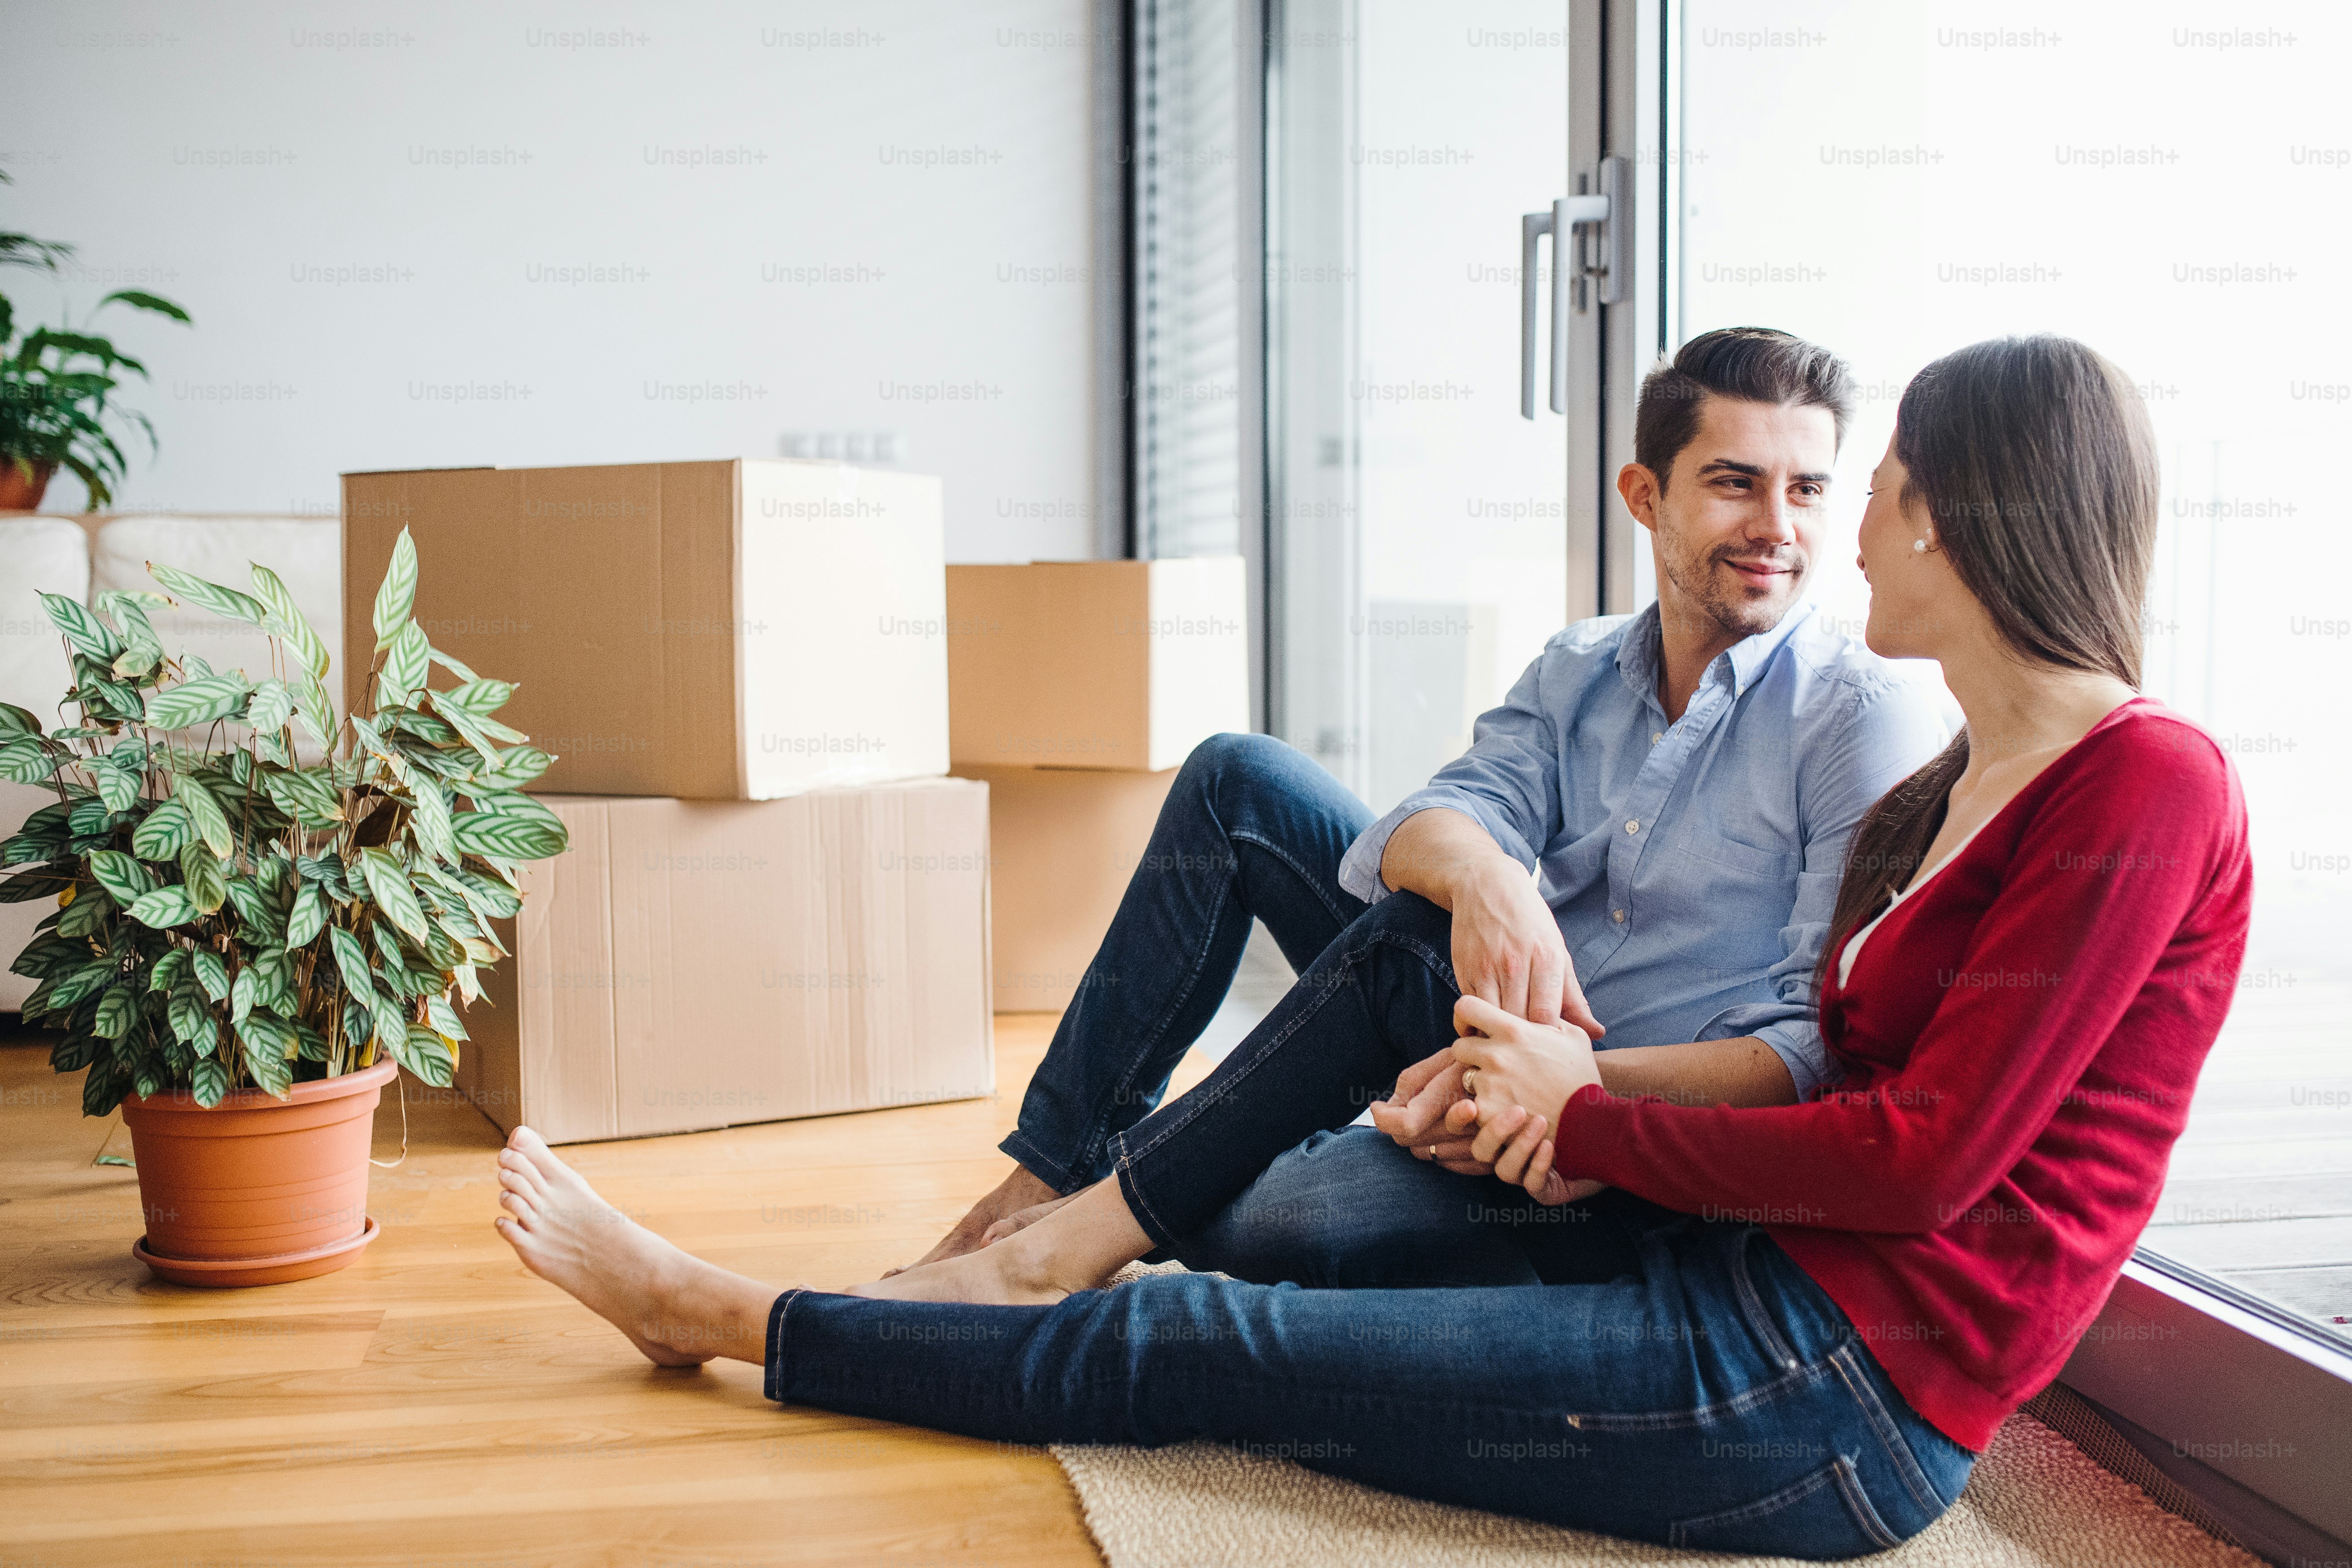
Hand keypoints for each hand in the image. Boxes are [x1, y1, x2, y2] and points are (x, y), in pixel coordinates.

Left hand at [1369, 1047, 1492, 1175]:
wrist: (1539, 1074)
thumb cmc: (1486, 1058)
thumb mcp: (1448, 1057)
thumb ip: (1413, 1081)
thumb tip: (1385, 1108)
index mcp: (1453, 1089)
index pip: (1406, 1123)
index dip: (1386, 1119)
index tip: (1377, 1108)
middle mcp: (1469, 1120)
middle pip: (1412, 1142)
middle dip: (1401, 1127)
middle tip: (1404, 1108)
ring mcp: (1482, 1142)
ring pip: (1430, 1155)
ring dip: (1422, 1139)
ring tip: (1433, 1115)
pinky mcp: (1495, 1158)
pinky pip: (1454, 1166)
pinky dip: (1444, 1153)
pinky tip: (1450, 1131)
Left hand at [1446, 994, 1603, 1203]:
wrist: (1588, 1123)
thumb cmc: (1582, 1077)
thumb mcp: (1573, 1036)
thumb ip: (1549, 1017)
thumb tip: (1539, 1010)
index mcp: (1513, 1030)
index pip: (1465, 1007)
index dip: (1466, 1016)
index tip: (1473, 1027)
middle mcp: (1495, 1055)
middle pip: (1458, 1046)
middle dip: (1472, 1054)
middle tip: (1492, 1064)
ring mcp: (1489, 1085)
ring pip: (1464, 1077)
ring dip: (1480, 1082)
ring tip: (1507, 1090)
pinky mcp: (1486, 1112)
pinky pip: (1473, 1105)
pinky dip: (1486, 1107)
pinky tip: (1507, 1109)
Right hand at [1448, 856, 1605, 1037]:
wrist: (1486, 886)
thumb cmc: (1529, 921)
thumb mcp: (1558, 952)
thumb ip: (1574, 997)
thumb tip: (1597, 1033)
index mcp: (1546, 958)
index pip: (1546, 1016)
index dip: (1549, 1038)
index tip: (1550, 1044)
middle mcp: (1515, 964)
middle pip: (1519, 1022)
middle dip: (1526, 1041)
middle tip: (1530, 1051)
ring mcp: (1486, 968)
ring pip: (1492, 1019)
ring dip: (1500, 1035)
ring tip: (1509, 1043)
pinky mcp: (1463, 971)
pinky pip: (1470, 1011)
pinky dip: (1478, 1024)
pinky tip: (1488, 1027)